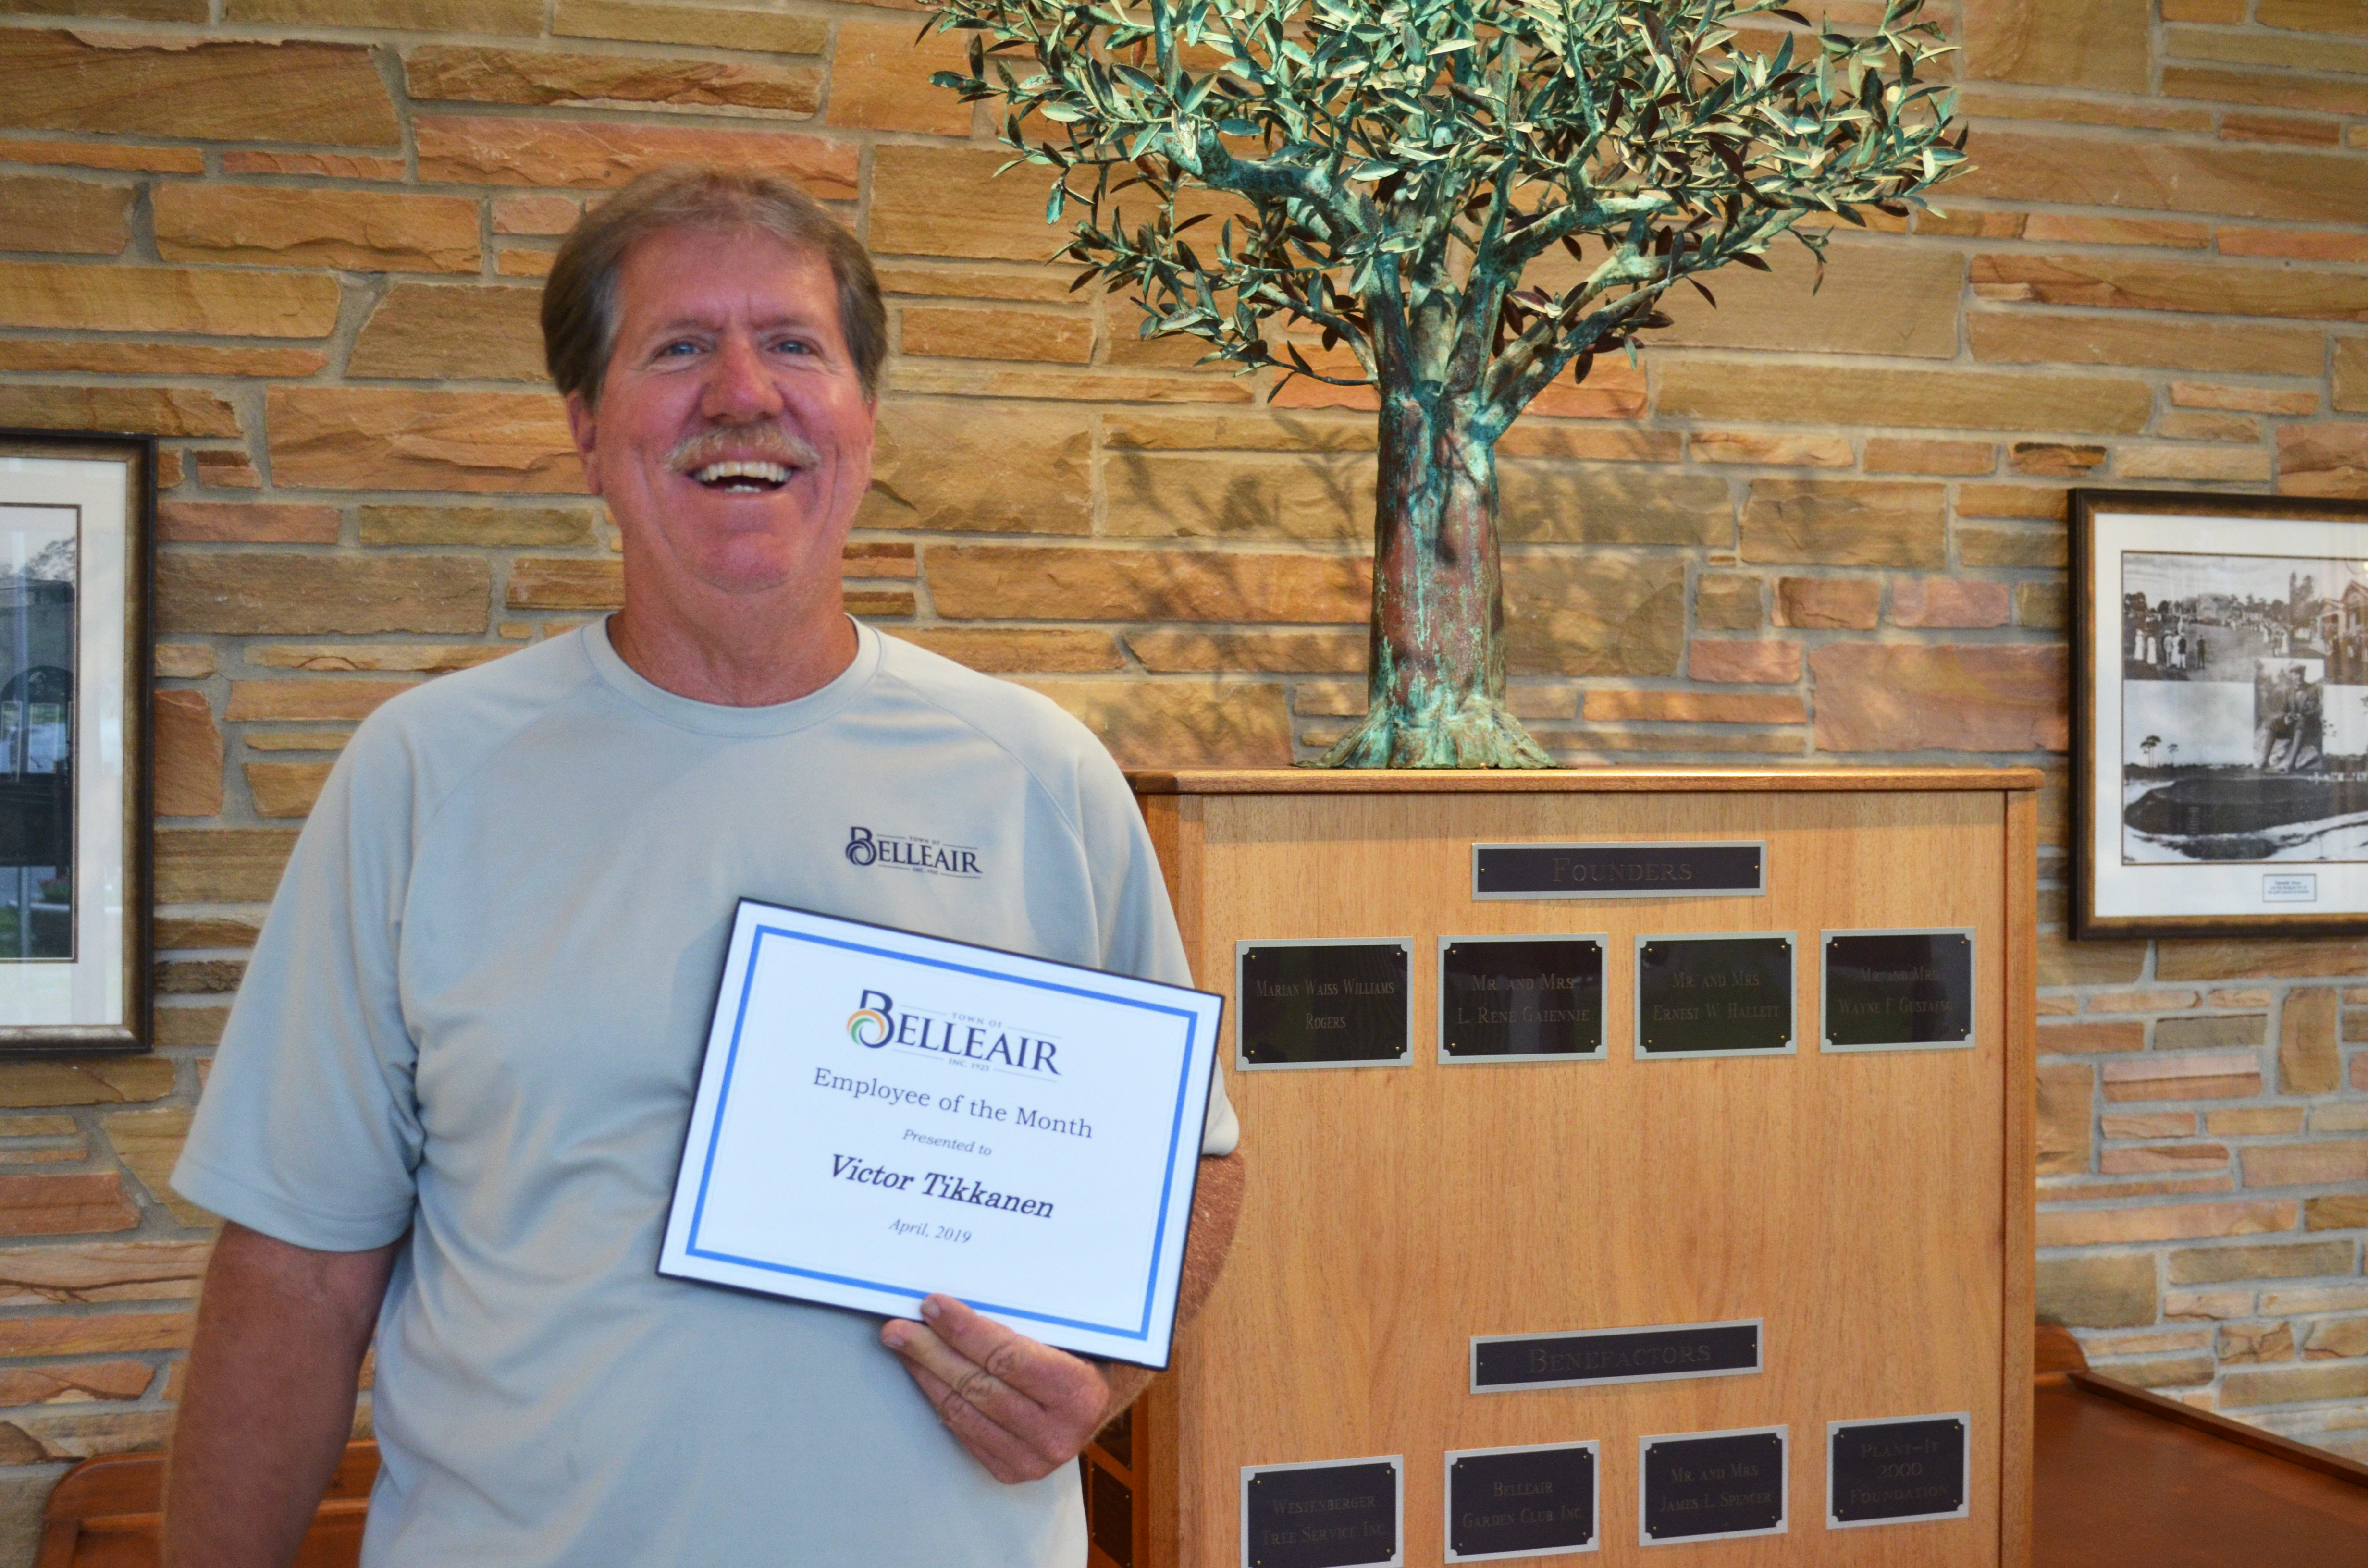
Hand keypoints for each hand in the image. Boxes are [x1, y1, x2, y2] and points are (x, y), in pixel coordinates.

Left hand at [881, 1294, 1114, 1482]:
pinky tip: (924, 1373)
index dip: (965, 1331)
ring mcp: (1032, 1459)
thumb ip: (1025, 1320)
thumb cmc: (1079, 1355)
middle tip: (900, 1327)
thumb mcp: (1068, 1332)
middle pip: (978, 1385)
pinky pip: (962, 1429)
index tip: (933, 1306)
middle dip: (932, 1351)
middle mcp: (1058, 1434)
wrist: (1094, 1400)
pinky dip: (938, 1397)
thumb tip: (959, 1301)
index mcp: (1079, 1392)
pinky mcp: (1009, 1470)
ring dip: (926, 1373)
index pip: (1009, 1358)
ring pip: (963, 1409)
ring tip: (903, 1346)